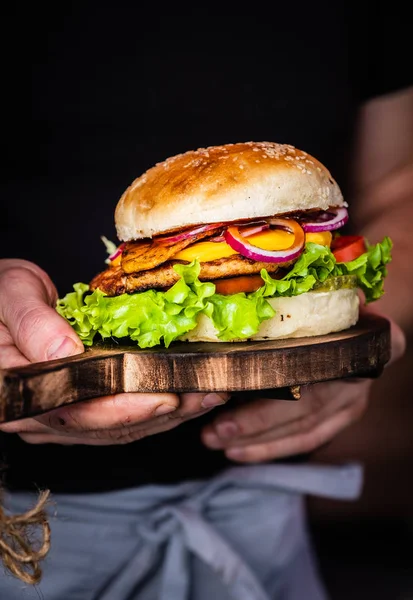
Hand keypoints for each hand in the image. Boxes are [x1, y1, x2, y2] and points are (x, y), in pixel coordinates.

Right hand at [0, 260, 228, 444]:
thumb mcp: (10, 294)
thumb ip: (33, 324)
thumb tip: (67, 352)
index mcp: (19, 392)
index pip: (75, 413)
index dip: (124, 410)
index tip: (166, 398)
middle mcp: (40, 414)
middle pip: (106, 428)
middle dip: (161, 414)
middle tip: (206, 395)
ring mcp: (60, 415)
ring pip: (118, 429)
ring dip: (166, 416)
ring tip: (207, 396)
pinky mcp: (78, 406)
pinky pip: (119, 417)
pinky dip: (154, 409)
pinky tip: (184, 397)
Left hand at [202, 315, 405, 462]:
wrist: (363, 327)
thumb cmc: (331, 310)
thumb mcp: (320, 300)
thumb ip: (304, 300)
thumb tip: (270, 295)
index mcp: (354, 342)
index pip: (311, 364)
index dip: (273, 378)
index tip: (231, 389)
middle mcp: (358, 377)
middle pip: (302, 407)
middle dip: (254, 423)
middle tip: (215, 430)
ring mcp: (350, 402)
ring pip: (301, 430)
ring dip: (257, 440)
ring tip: (217, 440)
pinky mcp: (339, 419)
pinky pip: (304, 440)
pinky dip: (271, 447)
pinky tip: (239, 450)